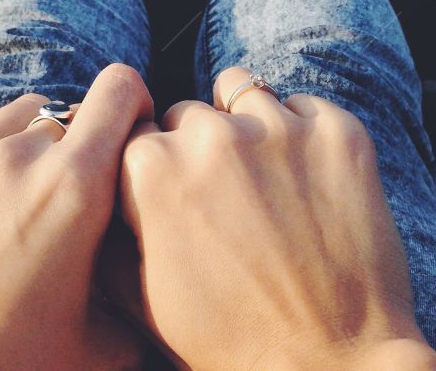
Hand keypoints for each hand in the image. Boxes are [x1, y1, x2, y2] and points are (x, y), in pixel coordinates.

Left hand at [0, 64, 152, 370]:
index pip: (118, 90)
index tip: (127, 130)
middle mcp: (13, 157)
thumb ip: (136, 283)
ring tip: (11, 222)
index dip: (132, 102)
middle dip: (71, 148)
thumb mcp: (103, 344)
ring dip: (20, 157)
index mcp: (73, 187)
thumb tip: (156, 257)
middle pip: (60, 112)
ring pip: (5, 128)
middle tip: (64, 207)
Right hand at [109, 66, 435, 370]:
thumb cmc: (230, 342)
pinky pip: (305, 105)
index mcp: (151, 168)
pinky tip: (305, 181)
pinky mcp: (337, 130)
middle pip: (190, 114)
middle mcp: (212, 134)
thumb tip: (98, 190)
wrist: (333, 365)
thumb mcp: (141, 298)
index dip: (152, 164)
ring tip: (262, 177)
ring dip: (245, 125)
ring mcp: (279, 126)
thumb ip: (107, 232)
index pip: (136, 132)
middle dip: (197, 147)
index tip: (172, 191)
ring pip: (244, 92)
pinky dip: (301, 133)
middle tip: (221, 198)